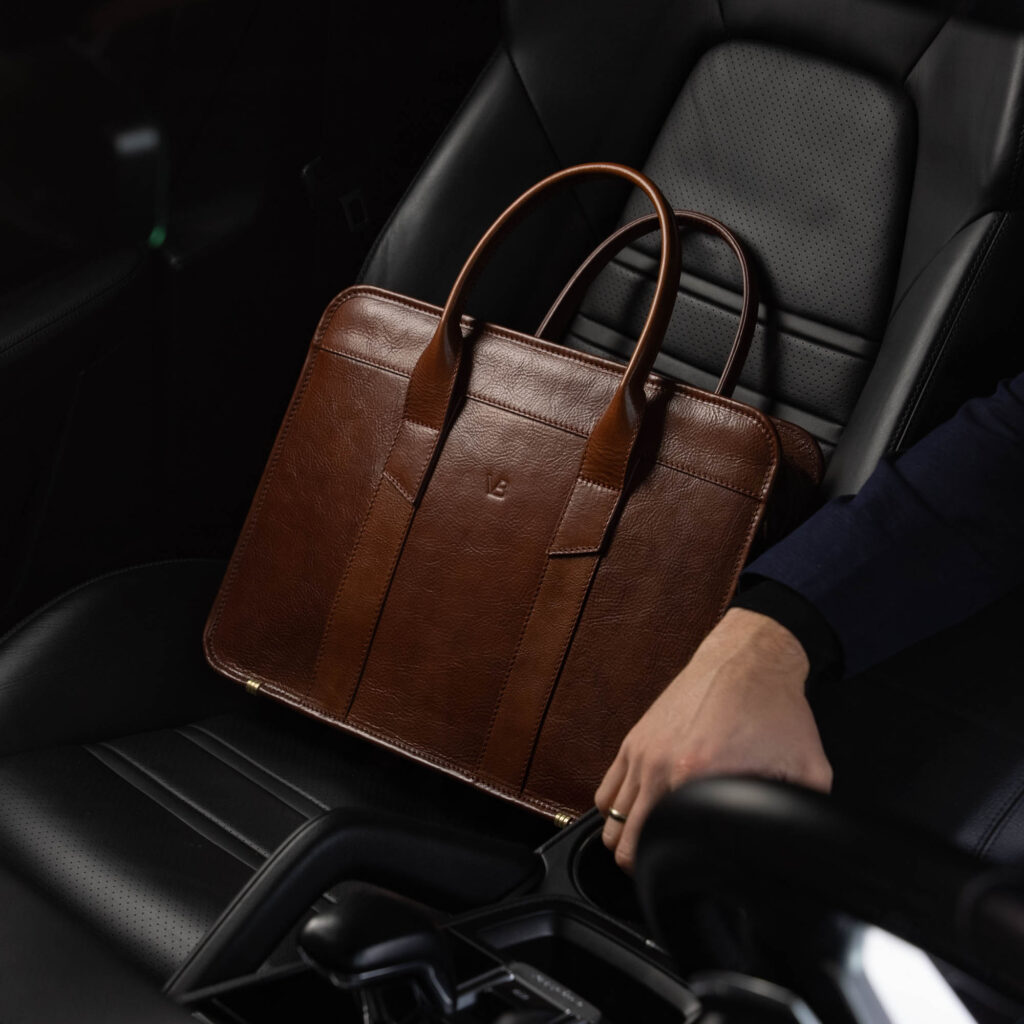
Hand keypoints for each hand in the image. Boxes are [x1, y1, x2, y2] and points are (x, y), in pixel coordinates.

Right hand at [594, 607, 832, 872]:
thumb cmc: (775, 709)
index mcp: (698, 778)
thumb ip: (804, 813)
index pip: (664, 851)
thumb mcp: (807, 769)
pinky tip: (638, 816)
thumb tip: (810, 850)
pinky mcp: (634, 740)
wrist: (748, 659)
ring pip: (608, 822)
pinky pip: (605, 791)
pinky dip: (614, 811)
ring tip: (651, 847)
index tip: (688, 880)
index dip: (675, 877)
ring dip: (625, 841)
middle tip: (666, 870)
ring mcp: (642, 754)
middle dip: (641, 867)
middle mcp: (661, 769)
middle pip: (624, 845)